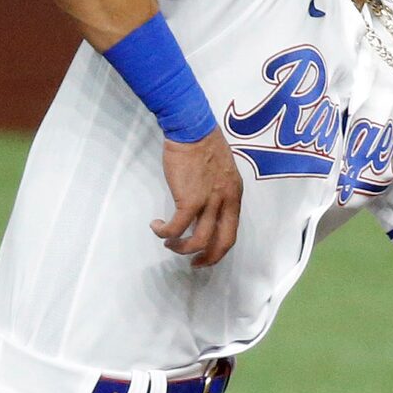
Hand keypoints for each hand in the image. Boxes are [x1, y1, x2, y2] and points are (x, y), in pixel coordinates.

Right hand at [154, 129, 242, 264]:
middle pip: (223, 242)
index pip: (232, 230)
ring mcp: (209, 202)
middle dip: (208, 258)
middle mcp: (226, 202)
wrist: (192, 129)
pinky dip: (165, 232)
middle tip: (194, 264)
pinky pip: (177, 227)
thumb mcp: (221, 171)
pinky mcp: (189, 199)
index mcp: (234, 195)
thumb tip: (205, 207)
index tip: (208, 254)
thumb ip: (217, 191)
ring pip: (199, 240)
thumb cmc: (203, 144)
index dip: (220, 247)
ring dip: (182, 247)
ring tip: (169, 242)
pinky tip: (157, 226)